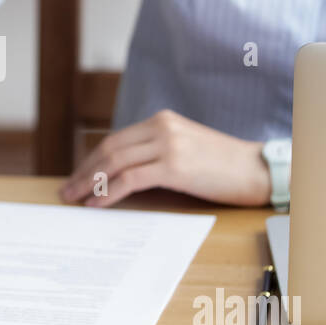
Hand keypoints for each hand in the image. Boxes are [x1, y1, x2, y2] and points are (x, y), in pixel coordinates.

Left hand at [59, 109, 271, 206]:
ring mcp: (168, 144)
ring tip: (75, 198)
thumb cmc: (224, 165)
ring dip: (90, 183)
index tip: (78, 176)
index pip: (116, 139)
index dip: (93, 159)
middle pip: (109, 149)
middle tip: (67, 189)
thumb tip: (122, 174)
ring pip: (115, 162)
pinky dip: (109, 192)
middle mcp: (162, 127)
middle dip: (85, 171)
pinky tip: (97, 204)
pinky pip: (131, 179)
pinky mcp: (174, 166)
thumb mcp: (186, 148)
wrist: (258, 170)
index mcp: (162, 120)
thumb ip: (157, 152)